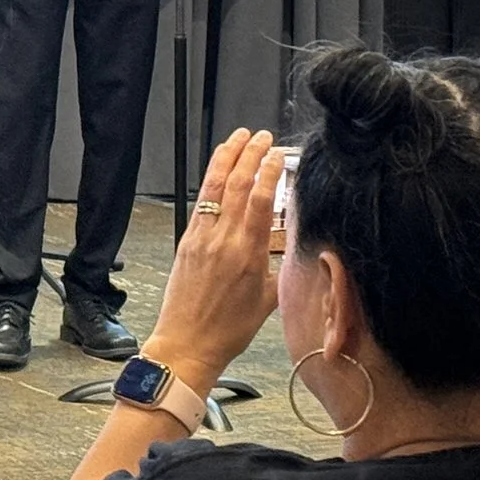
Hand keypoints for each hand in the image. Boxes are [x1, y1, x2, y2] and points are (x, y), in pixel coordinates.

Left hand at [141, 128, 283, 390]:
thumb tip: (292, 243)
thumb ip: (280, 266)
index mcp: (247, 254)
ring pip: (215, 188)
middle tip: (263, 136)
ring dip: (227, 158)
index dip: (270, 173)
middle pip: (236, 186)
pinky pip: (201, 202)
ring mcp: (201, 237)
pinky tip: (218, 168)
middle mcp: (223, 240)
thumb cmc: (230, 329)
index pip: (259, 201)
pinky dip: (210, 180)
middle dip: (250, 155)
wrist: (188, 342)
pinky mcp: (187, 240)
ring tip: (239, 137)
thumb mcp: (267, 299)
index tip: (279, 155)